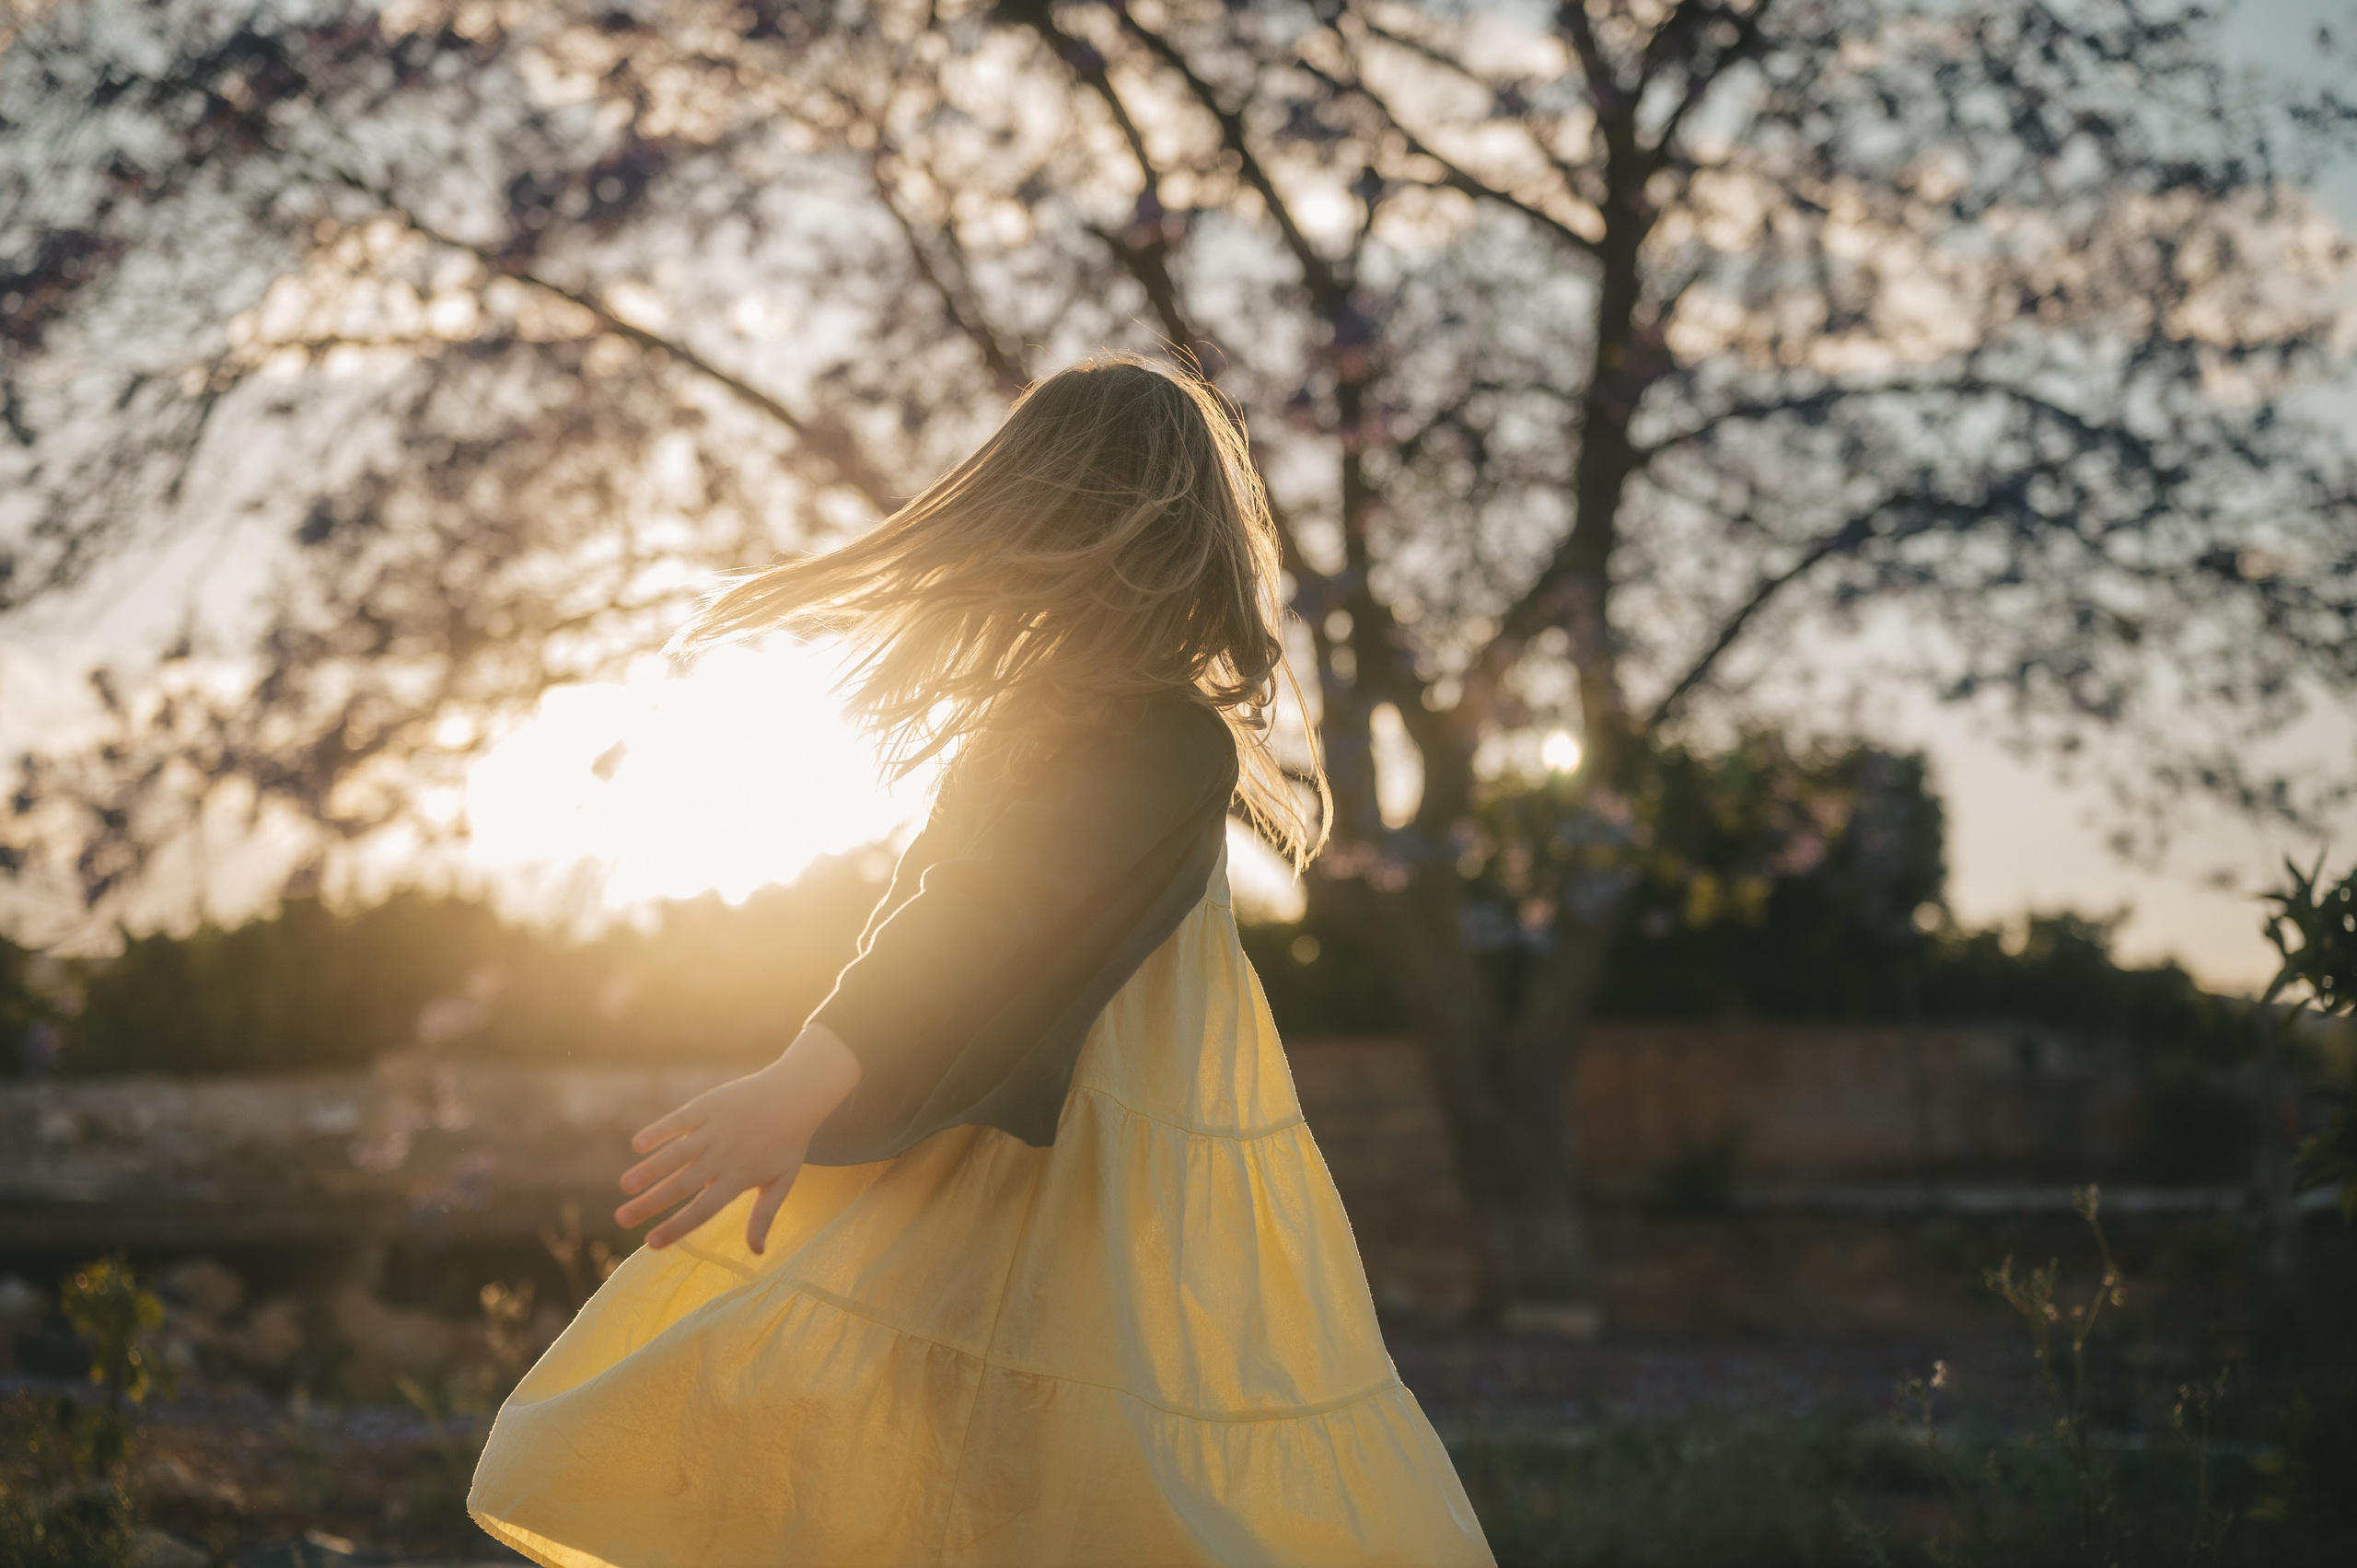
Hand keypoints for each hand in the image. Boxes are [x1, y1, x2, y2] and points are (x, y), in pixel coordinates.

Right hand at [615, 1024, 861, 1253]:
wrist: (797, 1094)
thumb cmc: (788, 1142)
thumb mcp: (782, 1182)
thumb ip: (764, 1216)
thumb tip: (757, 1253)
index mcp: (739, 1178)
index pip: (703, 1210)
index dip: (676, 1227)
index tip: (650, 1243)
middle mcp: (723, 1156)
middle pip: (681, 1185)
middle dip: (649, 1204)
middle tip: (621, 1219)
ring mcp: (714, 1129)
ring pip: (675, 1153)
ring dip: (649, 1169)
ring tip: (626, 1186)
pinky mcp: (708, 1105)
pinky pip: (678, 1120)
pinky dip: (658, 1131)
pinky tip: (638, 1144)